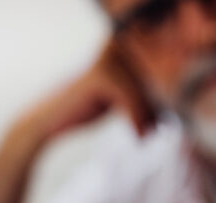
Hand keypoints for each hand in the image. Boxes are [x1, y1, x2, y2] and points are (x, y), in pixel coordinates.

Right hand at [23, 40, 156, 148]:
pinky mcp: (100, 78)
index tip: (156, 123)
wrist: (51, 120)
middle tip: (152, 131)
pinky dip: (136, 120)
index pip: (147, 78)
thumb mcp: (116, 102)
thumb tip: (165, 116)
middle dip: (151, 110)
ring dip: (145, 118)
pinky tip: (138, 136)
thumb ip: (137, 101)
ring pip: (140, 94)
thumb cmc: (83, 110)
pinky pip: (130, 101)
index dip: (153, 101)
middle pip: (146, 85)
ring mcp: (105, 63)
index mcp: (115, 54)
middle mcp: (111, 53)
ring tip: (144, 136)